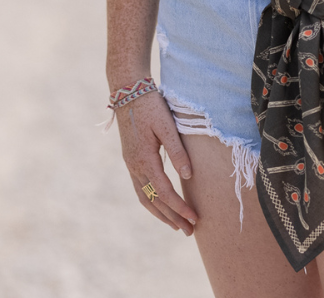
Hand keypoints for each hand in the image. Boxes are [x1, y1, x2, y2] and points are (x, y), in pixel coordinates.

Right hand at [115, 91, 197, 234]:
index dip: (180, 208)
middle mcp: (135, 166)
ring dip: (161, 214)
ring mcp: (131, 164)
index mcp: (145, 160)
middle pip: (154, 201)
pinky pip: (140, 189)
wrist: (128, 92)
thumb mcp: (167, 125)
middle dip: (172, 218)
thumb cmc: (151, 106)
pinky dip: (151, 202)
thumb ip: (177, 151)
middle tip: (189, 231)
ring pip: (145, 198)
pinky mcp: (131, 160)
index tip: (194, 218)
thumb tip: (188, 176)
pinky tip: (160, 206)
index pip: (165, 192)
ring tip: (176, 226)